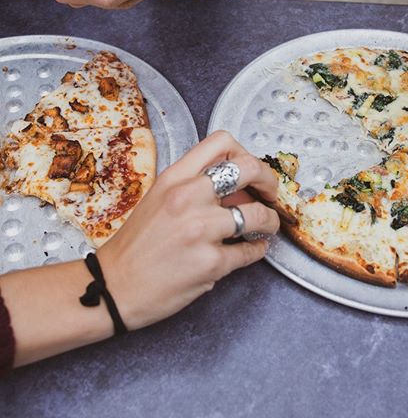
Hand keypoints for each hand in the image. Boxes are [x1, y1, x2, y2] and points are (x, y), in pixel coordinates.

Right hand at [97, 131, 278, 330]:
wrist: (112, 288)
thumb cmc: (138, 244)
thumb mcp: (160, 198)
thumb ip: (197, 186)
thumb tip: (241, 189)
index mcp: (175, 177)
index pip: (222, 141)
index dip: (246, 153)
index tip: (252, 171)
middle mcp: (188, 197)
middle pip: (250, 168)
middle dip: (271, 181)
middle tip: (272, 194)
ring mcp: (201, 230)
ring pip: (259, 215)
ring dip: (270, 222)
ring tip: (266, 227)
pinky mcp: (210, 263)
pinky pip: (251, 251)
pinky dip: (258, 250)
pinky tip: (252, 249)